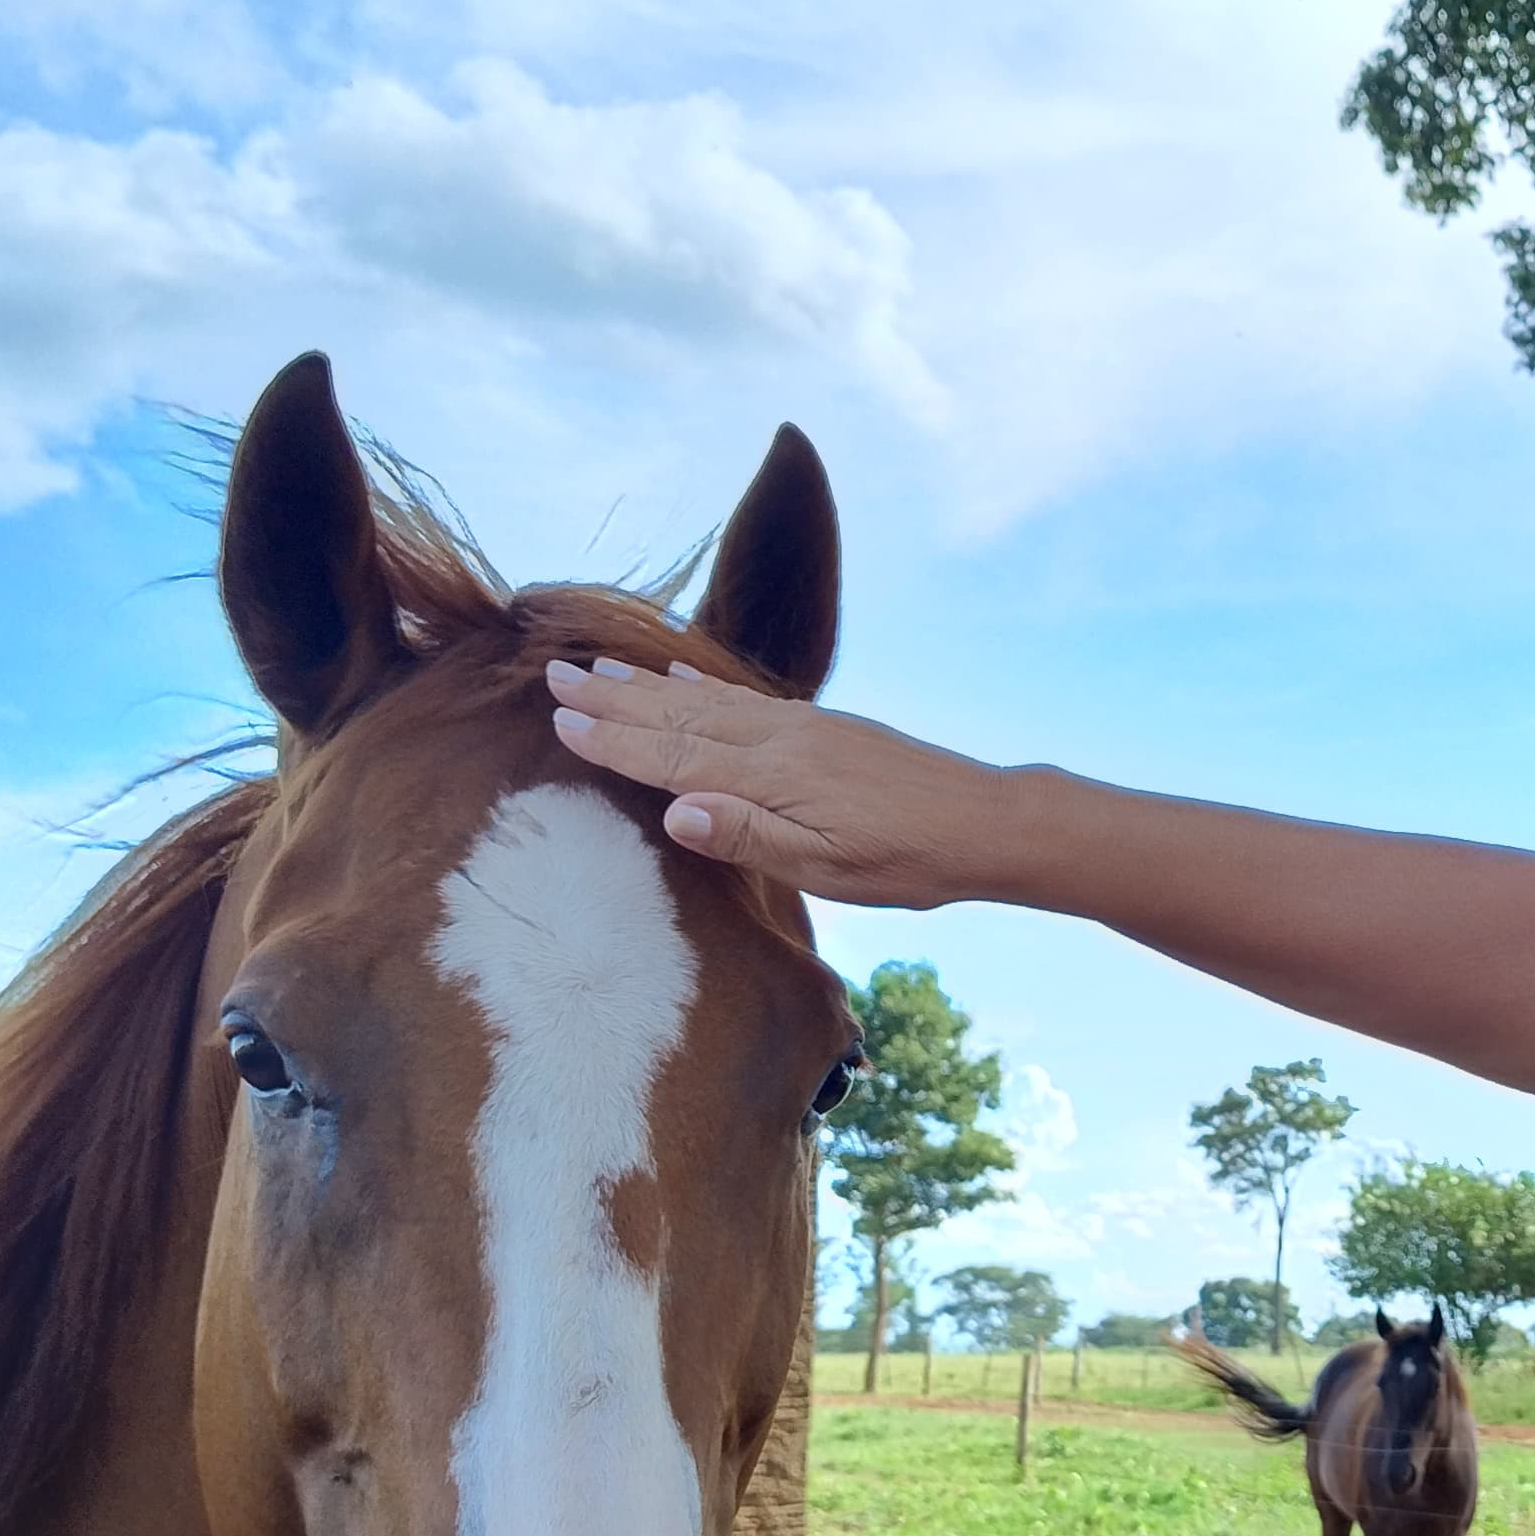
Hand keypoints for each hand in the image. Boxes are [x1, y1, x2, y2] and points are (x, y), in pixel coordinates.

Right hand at [544, 656, 1013, 906]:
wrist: (983, 821)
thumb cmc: (906, 860)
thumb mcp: (827, 867)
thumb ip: (748, 837)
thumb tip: (675, 811)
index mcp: (770, 776)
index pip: (672, 754)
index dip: (613, 739)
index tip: (558, 720)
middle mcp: (777, 738)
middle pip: (677, 713)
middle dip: (612, 698)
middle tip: (551, 675)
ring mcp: (799, 726)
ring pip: (703, 699)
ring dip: (645, 684)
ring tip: (596, 668)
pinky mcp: (819, 726)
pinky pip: (740, 697)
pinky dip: (698, 682)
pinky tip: (677, 671)